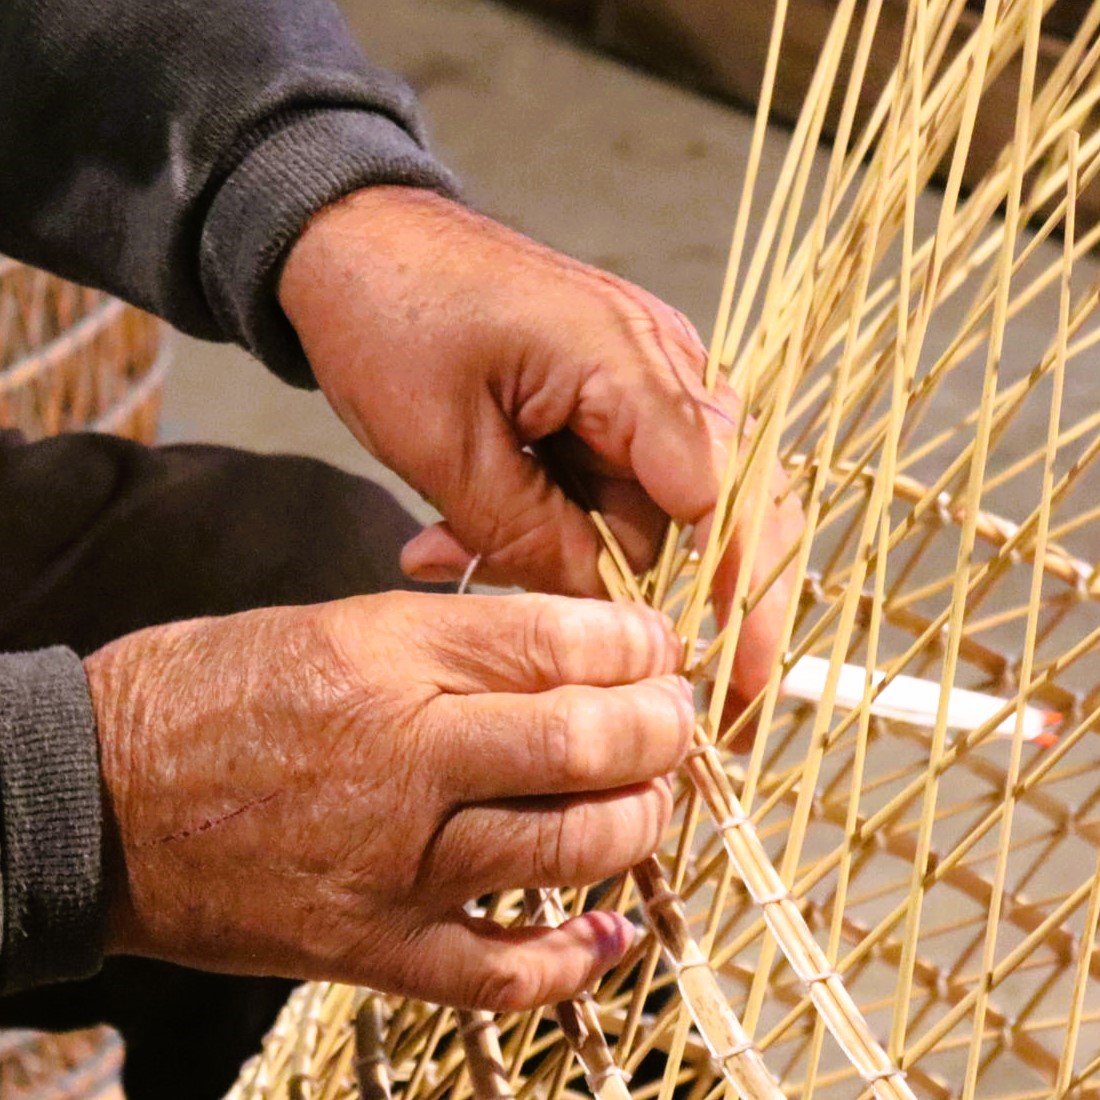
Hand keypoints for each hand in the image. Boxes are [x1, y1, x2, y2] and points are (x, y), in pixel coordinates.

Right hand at [87, 592, 691, 1009]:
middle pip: (585, 740)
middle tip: (677, 715)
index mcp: (388, 657)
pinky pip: (505, 973)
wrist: (99, 795)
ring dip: (641, 819)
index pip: (557, 641)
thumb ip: (457, 638)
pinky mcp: (372, 948)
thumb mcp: (334, 623)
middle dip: (660, 723)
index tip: (658, 644)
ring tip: (654, 795)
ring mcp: (393, 865)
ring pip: (571, 847)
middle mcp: (403, 758)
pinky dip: (577, 957)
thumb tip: (572, 649)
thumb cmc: (216, 691)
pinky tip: (617, 929)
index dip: (634, 641)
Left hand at [279, 187, 803, 706]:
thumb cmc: (388, 317)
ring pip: (653, 507)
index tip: (734, 684)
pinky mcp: (609, 397)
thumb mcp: (445, 447)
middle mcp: (663, 368)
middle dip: (687, 599)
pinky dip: (558, 524)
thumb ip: (535, 539)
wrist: (353, 239)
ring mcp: (642, 380)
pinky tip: (466, 533)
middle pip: (720, 507)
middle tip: (696, 695)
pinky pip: (612, 483)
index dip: (738, 596)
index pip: (722, 497)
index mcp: (631, 363)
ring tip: (457, 554)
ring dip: (578, 557)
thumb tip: (607, 618)